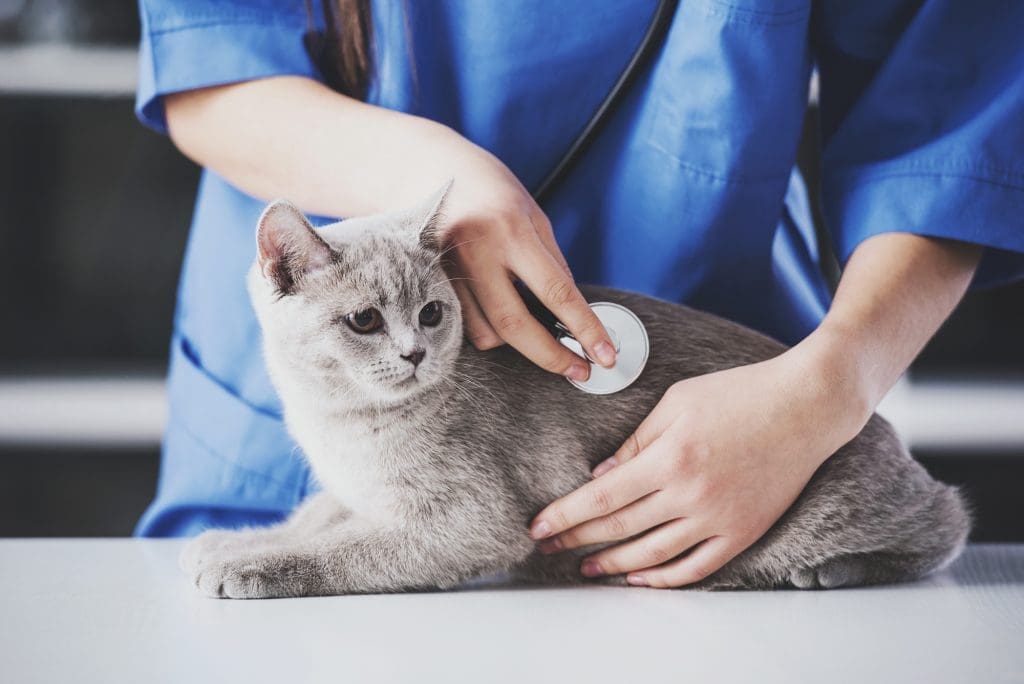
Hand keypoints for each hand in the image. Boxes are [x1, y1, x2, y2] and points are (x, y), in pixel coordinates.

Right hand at [425, 126, 616, 378]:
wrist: (427, 169)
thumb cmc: (490, 191)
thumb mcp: (533, 216)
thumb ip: (552, 264)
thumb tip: (575, 315)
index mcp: (510, 229)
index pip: (556, 291)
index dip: (584, 329)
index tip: (604, 356)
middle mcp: (476, 251)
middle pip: (515, 325)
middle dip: (551, 356)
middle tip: (579, 371)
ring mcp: (448, 270)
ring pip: (486, 333)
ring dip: (516, 342)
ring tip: (532, 327)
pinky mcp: (430, 284)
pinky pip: (466, 326)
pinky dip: (489, 329)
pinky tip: (499, 313)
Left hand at [528, 346, 869, 587]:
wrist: (806, 406)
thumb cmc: (739, 393)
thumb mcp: (677, 402)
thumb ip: (635, 442)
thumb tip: (601, 477)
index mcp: (670, 457)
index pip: (603, 498)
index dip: (566, 515)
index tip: (538, 527)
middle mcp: (691, 494)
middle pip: (620, 528)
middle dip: (577, 539)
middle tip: (549, 547)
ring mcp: (719, 517)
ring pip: (653, 554)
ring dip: (614, 565)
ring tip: (586, 568)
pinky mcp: (744, 531)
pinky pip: (698, 567)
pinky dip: (665, 578)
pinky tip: (641, 578)